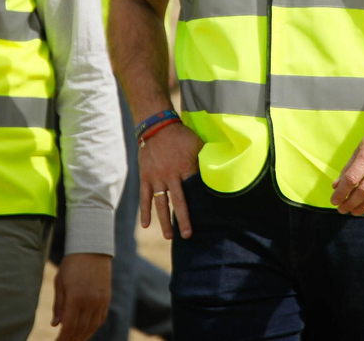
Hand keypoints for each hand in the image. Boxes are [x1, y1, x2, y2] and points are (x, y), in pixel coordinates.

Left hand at [51, 252, 111, 340]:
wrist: (92, 248)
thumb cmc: (72, 265)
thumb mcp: (60, 283)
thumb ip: (58, 305)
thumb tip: (56, 325)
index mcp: (75, 297)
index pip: (68, 326)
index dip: (62, 338)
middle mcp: (90, 301)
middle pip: (80, 329)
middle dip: (71, 340)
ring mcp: (101, 300)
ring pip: (92, 326)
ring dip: (82, 337)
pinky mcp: (107, 298)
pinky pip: (100, 318)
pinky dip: (93, 328)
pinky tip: (85, 332)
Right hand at [139, 121, 201, 239]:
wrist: (156, 126)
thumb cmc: (181, 135)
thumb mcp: (197, 144)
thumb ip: (205, 159)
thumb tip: (219, 170)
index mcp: (186, 167)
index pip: (194, 190)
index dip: (199, 204)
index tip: (206, 218)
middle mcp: (171, 175)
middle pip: (178, 201)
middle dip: (183, 220)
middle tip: (188, 235)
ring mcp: (157, 178)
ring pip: (161, 204)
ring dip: (165, 221)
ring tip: (169, 237)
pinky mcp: (145, 178)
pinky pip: (145, 197)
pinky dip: (145, 211)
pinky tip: (146, 225)